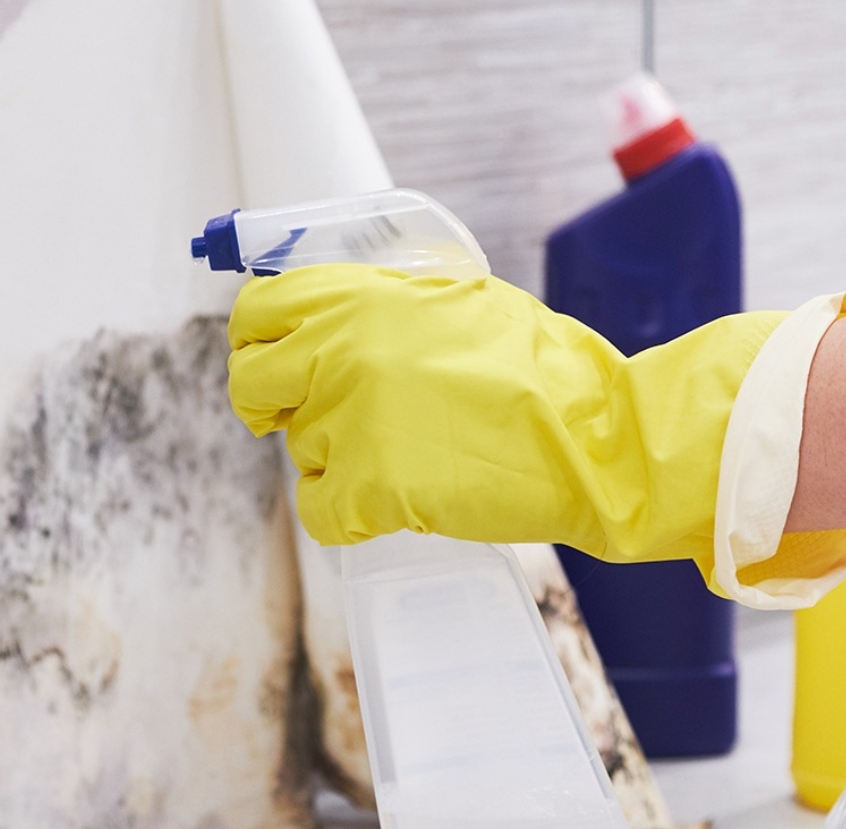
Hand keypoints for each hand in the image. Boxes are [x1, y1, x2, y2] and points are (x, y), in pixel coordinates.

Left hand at [226, 263, 786, 566]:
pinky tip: (398, 500)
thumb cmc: (539, 371)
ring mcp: (347, 420)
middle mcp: (338, 352)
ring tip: (412, 452)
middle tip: (312, 420)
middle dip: (274, 407)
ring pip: (298, 451)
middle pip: (250, 386)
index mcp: (356, 296)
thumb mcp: (452, 300)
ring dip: (340, 459)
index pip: (255, 311)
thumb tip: (329, 323)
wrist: (595, 437)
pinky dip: (351, 515)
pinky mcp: (367, 487)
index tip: (275, 363)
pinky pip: (319, 512)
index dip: (258, 342)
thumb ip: (380, 308)